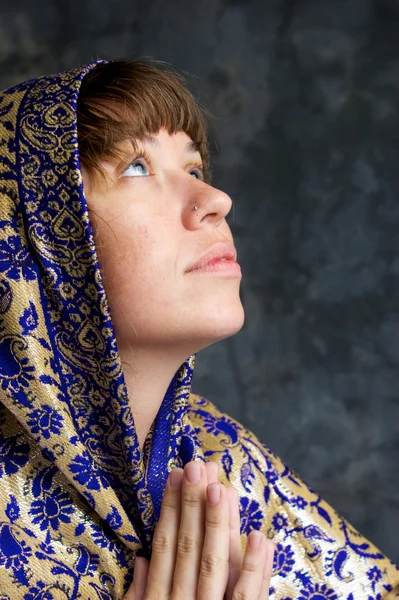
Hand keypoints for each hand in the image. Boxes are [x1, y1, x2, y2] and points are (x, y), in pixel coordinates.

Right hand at [124, 461, 273, 598]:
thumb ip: (140, 594)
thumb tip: (141, 559)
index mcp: (159, 599)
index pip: (164, 546)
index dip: (170, 508)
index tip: (176, 475)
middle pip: (188, 546)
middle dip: (193, 503)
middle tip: (197, 465)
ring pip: (215, 564)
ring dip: (219, 523)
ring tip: (222, 487)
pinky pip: (245, 597)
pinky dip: (254, 567)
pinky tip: (259, 536)